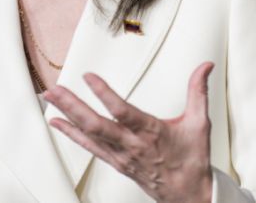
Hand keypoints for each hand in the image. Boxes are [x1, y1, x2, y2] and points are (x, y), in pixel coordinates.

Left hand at [44, 62, 214, 202]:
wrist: (188, 195)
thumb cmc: (192, 160)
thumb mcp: (200, 123)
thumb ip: (199, 91)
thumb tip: (205, 66)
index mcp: (151, 132)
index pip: (122, 111)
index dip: (104, 93)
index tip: (88, 76)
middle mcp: (132, 145)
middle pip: (96, 124)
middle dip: (72, 105)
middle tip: (54, 88)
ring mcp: (121, 156)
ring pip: (89, 134)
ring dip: (67, 114)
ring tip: (50, 97)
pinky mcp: (116, 163)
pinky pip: (89, 147)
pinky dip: (71, 133)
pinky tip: (57, 122)